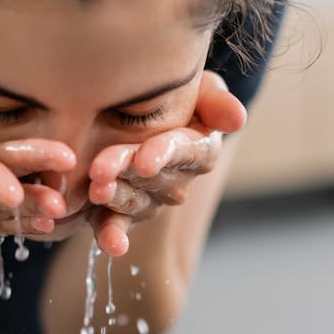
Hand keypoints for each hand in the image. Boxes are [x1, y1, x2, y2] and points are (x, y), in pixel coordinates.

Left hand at [87, 71, 245, 255]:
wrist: (130, 108)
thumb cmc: (171, 95)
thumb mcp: (198, 88)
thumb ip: (216, 101)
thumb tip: (238, 118)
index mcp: (199, 150)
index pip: (187, 152)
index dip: (165, 155)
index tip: (144, 159)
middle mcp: (177, 181)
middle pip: (155, 179)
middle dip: (127, 173)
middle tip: (101, 170)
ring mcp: (149, 200)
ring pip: (134, 202)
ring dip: (116, 199)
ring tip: (96, 190)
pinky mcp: (120, 213)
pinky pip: (117, 227)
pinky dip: (112, 236)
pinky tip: (110, 244)